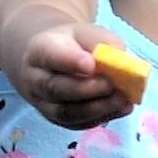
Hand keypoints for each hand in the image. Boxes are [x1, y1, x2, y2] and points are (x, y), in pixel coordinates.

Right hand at [16, 23, 136, 128]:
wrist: (56, 65)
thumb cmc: (74, 45)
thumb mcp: (86, 34)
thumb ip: (102, 43)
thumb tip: (121, 62)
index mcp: (39, 50)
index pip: (49, 56)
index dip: (70, 61)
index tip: (91, 64)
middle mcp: (35, 80)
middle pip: (55, 89)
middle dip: (87, 89)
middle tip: (111, 85)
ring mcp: (44, 104)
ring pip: (66, 112)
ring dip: (97, 108)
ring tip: (122, 99)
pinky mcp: (58, 121)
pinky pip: (78, 123)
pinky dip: (102, 117)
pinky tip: (121, 108)